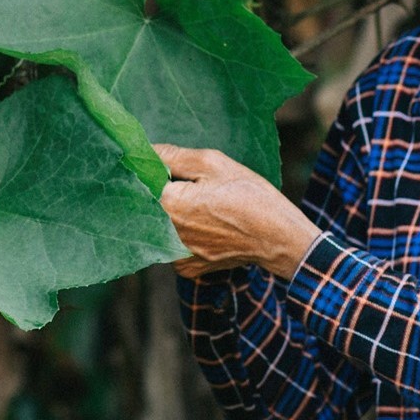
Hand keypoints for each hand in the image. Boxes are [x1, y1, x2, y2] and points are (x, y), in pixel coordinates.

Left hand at [154, 144, 321, 279]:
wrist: (278, 238)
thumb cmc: (249, 196)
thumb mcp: (214, 163)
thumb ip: (173, 156)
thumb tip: (145, 152)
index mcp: (169, 205)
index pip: (141, 183)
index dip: (150, 171)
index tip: (164, 166)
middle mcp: (165, 234)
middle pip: (148, 207)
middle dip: (161, 193)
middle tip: (189, 186)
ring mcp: (175, 255)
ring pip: (160, 227)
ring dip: (171, 214)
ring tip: (203, 206)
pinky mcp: (187, 267)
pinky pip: (173, 246)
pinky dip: (182, 234)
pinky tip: (204, 225)